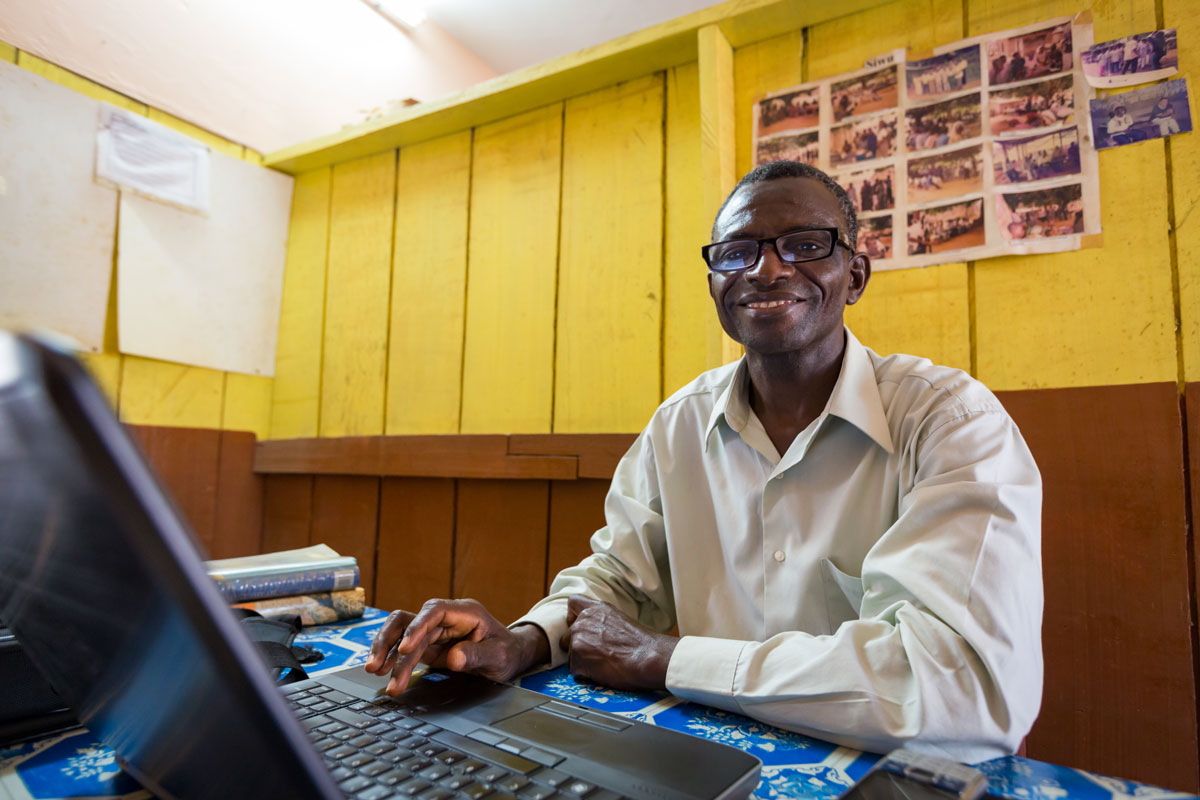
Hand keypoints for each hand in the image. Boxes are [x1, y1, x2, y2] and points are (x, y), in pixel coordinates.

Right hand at [364, 599, 548, 695]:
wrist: (509, 655)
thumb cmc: (506, 651)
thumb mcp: (498, 656)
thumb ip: (476, 655)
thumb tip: (453, 658)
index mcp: (464, 612)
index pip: (434, 611)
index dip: (417, 627)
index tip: (405, 649)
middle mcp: (445, 617)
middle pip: (410, 621)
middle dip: (392, 644)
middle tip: (378, 668)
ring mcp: (434, 630)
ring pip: (401, 632)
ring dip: (385, 650)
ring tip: (374, 671)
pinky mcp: (428, 644)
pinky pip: (403, 647)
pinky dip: (391, 658)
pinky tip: (381, 671)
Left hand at [561, 595, 678, 690]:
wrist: (648, 657)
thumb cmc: (641, 644)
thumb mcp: (620, 620)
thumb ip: (602, 622)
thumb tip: (596, 634)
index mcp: (596, 608)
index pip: (572, 602)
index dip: (572, 617)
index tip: (579, 627)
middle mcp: (583, 619)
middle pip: (567, 635)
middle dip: (578, 647)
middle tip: (596, 655)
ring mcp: (578, 637)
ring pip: (571, 655)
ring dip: (583, 661)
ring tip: (604, 664)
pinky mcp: (577, 656)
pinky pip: (575, 669)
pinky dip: (586, 673)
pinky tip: (602, 672)